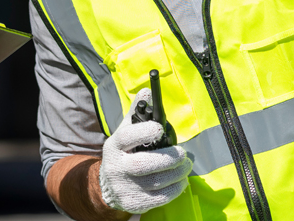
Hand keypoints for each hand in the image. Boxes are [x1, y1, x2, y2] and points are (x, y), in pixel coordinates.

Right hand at [99, 88, 191, 213]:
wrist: (107, 187)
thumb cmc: (123, 153)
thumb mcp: (124, 132)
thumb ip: (137, 112)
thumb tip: (148, 91)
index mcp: (114, 146)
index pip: (127, 137)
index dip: (144, 132)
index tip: (160, 129)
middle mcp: (116, 167)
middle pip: (143, 164)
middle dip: (168, 158)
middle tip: (183, 154)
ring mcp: (124, 187)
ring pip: (155, 182)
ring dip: (177, 174)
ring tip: (186, 165)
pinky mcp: (134, 203)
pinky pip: (159, 198)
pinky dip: (175, 189)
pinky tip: (181, 181)